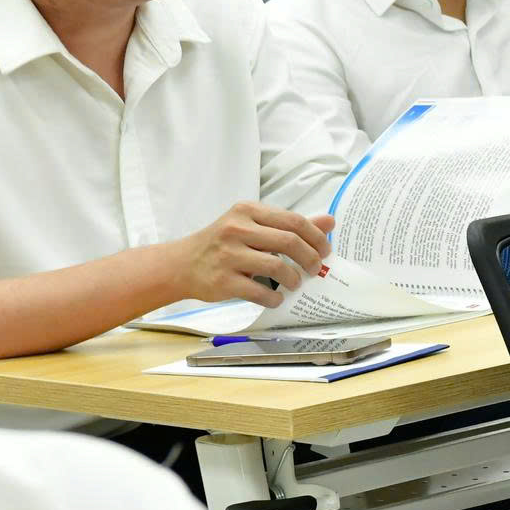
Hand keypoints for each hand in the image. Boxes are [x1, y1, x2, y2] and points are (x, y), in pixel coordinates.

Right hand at [166, 203, 333, 306]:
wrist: (180, 264)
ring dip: (293, 279)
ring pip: (276, 266)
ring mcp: (228, 255)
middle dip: (310, 258)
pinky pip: (259, 291)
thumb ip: (288, 224)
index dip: (316, 237)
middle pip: (289, 242)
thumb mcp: (252, 226)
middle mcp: (237, 229)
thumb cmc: (222, 244)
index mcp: (248, 211)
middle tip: (315, 268)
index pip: (294, 221)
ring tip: (295, 283)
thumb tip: (329, 221)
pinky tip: (277, 298)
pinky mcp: (222, 280)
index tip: (325, 250)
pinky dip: (274, 298)